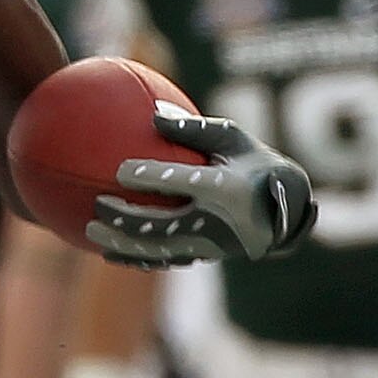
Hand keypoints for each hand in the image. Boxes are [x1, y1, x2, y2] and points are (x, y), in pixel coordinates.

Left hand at [88, 108, 316, 268]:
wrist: (286, 211)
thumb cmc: (255, 164)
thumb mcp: (234, 137)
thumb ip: (193, 127)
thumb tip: (151, 115)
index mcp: (225, 188)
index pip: (182, 183)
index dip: (150, 178)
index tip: (120, 170)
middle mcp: (216, 220)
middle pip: (162, 224)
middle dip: (126, 218)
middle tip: (98, 204)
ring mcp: (210, 245)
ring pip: (159, 249)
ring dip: (123, 242)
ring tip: (92, 232)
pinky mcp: (204, 257)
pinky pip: (164, 261)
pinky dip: (135, 258)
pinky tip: (109, 251)